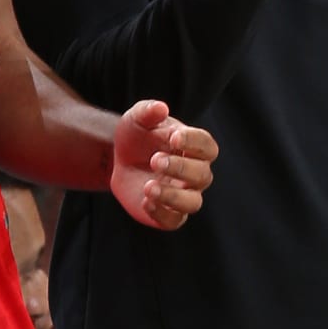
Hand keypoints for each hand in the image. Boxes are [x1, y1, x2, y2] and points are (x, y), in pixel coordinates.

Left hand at [110, 99, 217, 231]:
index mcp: (194, 148)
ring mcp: (183, 195)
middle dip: (181, 168)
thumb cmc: (138, 136)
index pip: (207, 147)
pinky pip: (174, 221)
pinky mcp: (168, 214)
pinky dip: (161, 213)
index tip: (174, 138)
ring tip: (148, 187)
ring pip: (192, 203)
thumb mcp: (138, 119)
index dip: (194, 143)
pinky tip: (144, 201)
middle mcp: (195, 173)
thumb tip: (160, 108)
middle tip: (154, 160)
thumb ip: (148, 111)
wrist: (120, 160)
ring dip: (173, 196)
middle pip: (203, 175)